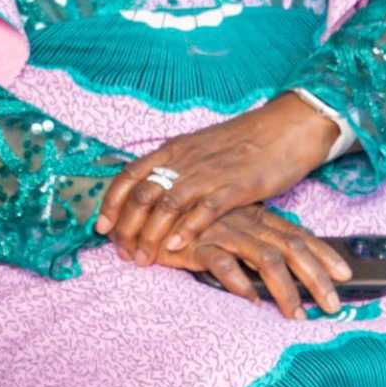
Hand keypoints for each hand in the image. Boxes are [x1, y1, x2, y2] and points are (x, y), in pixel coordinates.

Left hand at [98, 95, 347, 260]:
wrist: (285, 128)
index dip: (110, 203)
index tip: (100, 227)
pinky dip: (185, 231)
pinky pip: (203, 211)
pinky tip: (174, 248)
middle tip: (121, 252)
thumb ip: (176, 167)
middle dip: (126, 227)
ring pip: (165, 206)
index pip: (128, 176)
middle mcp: (184, 161)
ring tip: (143, 258)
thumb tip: (155, 188)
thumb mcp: (199, 148)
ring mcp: (208, 173)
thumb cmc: (243, 142)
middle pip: (141, 196)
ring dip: (149, 235)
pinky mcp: (235, 187)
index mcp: (173, 150)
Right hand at [160, 206, 355, 318]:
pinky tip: (250, 300)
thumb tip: (282, 268)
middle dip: (316, 278)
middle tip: (332, 306)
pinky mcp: (195, 244)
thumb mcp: (227, 228)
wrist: (143, 210)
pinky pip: (221, 262)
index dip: (324, 254)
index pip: (298, 235)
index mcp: (256, 217)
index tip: (346, 275)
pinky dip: (238, 281)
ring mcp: (222, 232)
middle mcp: (245, 223)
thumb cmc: (188, 224)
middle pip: (291, 248)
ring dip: (284, 288)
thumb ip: (253, 242)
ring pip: (264, 258)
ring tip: (295, 315)